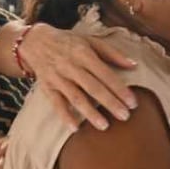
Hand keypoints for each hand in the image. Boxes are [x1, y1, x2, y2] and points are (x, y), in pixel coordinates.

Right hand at [19, 23, 138, 130]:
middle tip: (125, 116)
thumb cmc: (68, 42)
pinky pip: (56, 103)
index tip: (133, 102)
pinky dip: (65, 116)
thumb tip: (134, 64)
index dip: (120, 89)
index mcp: (84, 54)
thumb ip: (112, 53)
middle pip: (93, 87)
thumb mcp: (90, 41)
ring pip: (76, 97)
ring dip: (90, 113)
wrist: (35, 41)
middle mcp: (71, 66)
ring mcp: (58, 78)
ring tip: (104, 126)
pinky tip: (75, 128)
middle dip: (110, 103)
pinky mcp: (47, 87)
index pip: (105, 74)